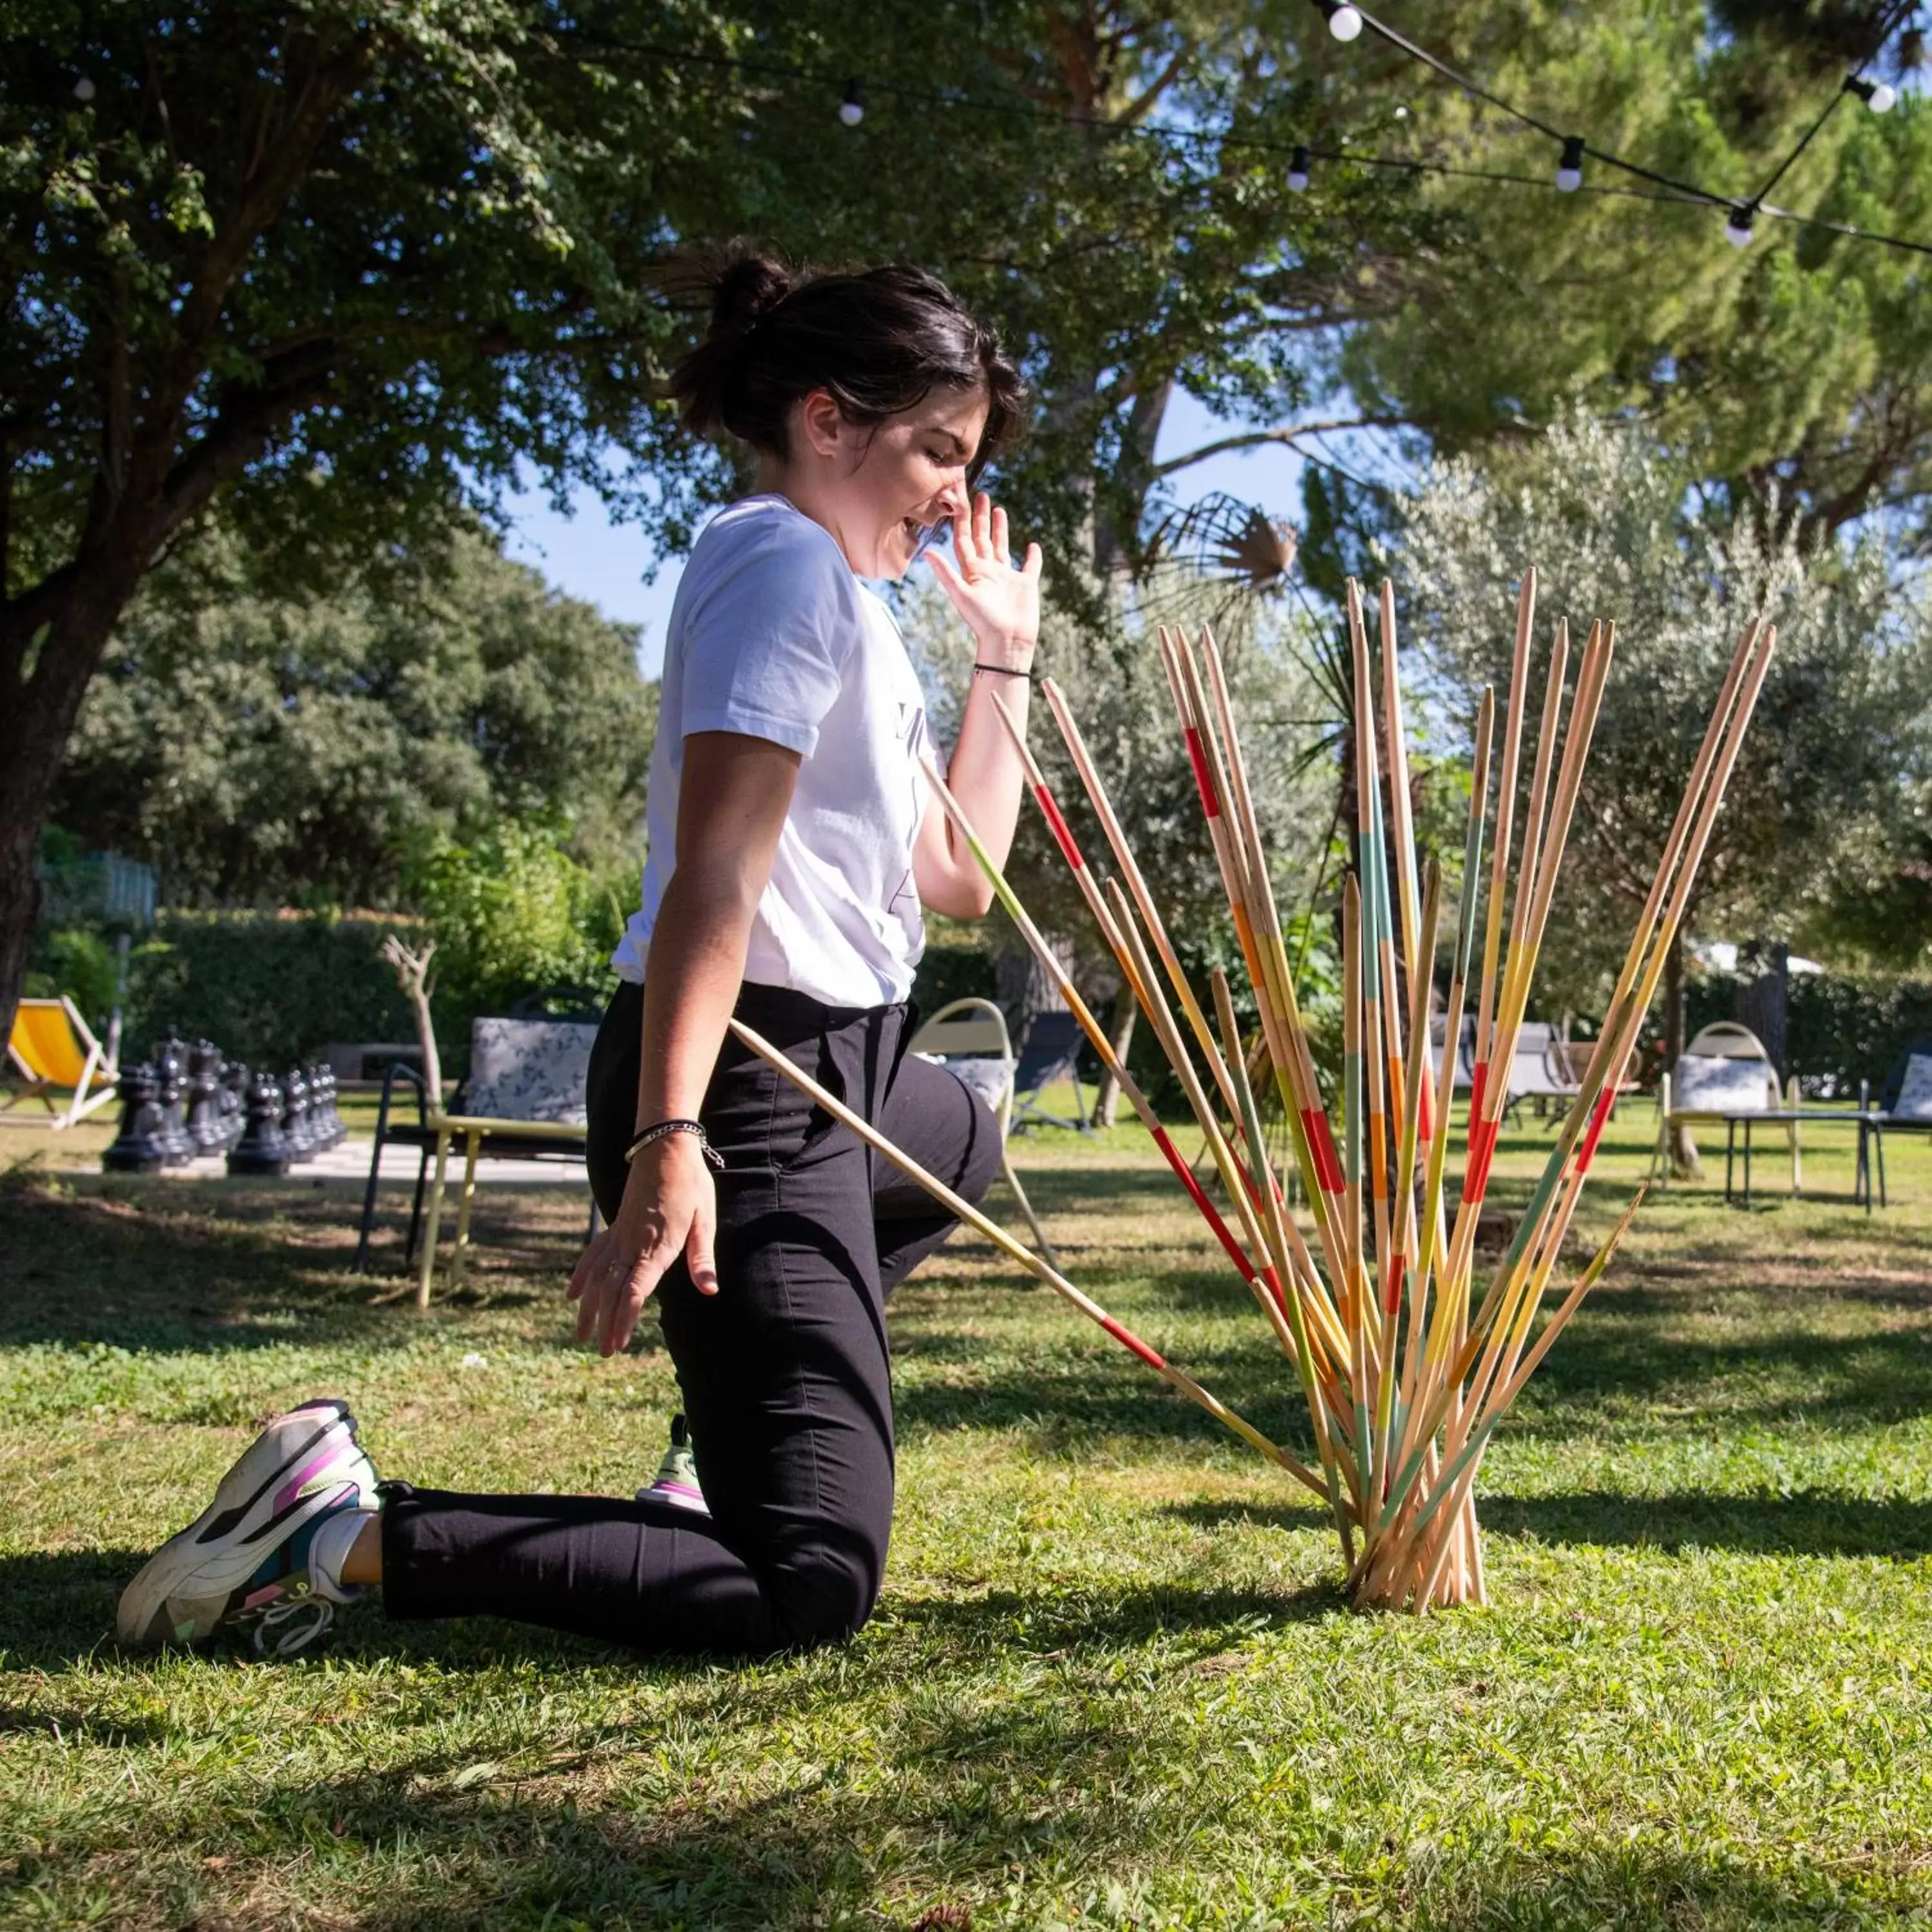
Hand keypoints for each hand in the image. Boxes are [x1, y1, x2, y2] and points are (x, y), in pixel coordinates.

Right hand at [566, 1134, 718, 1355]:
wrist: (664, 1146)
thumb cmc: (690, 1182)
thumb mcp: (704, 1219)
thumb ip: (702, 1257)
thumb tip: (709, 1290)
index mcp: (657, 1245)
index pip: (634, 1290)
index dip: (623, 1318)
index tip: (618, 1342)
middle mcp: (632, 1243)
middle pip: (612, 1290)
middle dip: (606, 1323)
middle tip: (603, 1352)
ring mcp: (619, 1234)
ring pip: (597, 1277)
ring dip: (589, 1307)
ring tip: (582, 1335)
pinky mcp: (615, 1225)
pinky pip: (593, 1254)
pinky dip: (581, 1276)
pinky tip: (572, 1295)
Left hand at [926, 492, 1041, 661]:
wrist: (1008, 641)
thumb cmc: (983, 622)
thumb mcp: (961, 595)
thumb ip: (946, 573)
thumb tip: (926, 553)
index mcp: (971, 571)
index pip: (963, 540)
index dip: (961, 520)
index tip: (960, 499)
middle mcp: (987, 572)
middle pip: (981, 538)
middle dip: (980, 517)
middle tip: (980, 495)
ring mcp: (1006, 577)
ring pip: (1002, 546)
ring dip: (1000, 529)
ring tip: (998, 509)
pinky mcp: (1025, 584)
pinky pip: (1030, 566)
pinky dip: (1032, 556)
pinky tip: (1032, 545)